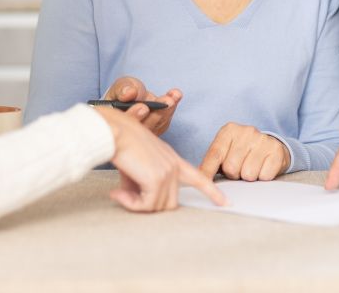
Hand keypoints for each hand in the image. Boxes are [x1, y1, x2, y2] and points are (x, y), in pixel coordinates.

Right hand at [94, 107, 226, 211]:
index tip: (225, 203)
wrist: (113, 132)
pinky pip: (147, 205)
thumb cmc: (120, 145)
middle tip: (125, 196)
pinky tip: (118, 193)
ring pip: (159, 206)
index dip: (212, 192)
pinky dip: (131, 204)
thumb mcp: (136, 168)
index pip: (198, 178)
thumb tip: (139, 202)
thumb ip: (144, 185)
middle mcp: (174, 165)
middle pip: (171, 202)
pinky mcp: (157, 178)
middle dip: (147, 205)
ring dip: (136, 204)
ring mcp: (168, 172)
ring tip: (119, 192)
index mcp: (173, 159)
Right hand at [103, 76, 181, 136]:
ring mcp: (145, 134)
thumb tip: (130, 93)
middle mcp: (131, 133)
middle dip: (155, 114)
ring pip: (156, 126)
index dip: (133, 116)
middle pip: (142, 128)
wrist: (131, 95)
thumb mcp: (120, 87)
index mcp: (116, 123)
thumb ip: (123, 89)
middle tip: (167, 102)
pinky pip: (164, 122)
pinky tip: (176, 96)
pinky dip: (171, 109)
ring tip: (173, 97)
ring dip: (166, 111)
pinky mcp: (157, 130)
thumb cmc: (123, 92)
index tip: (143, 107)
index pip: (123, 125)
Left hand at [199, 123, 289, 180]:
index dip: (207, 171)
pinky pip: (264, 176)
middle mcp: (246, 132)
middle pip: (231, 167)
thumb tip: (198, 176)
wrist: (271, 146)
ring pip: (248, 174)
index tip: (202, 183)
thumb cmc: (243, 152)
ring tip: (251, 167)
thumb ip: (212, 162)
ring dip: (248, 177)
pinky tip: (263, 167)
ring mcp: (262, 140)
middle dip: (233, 174)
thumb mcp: (226, 150)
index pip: (215, 154)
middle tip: (239, 168)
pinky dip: (262, 177)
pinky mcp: (276, 150)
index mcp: (229, 130)